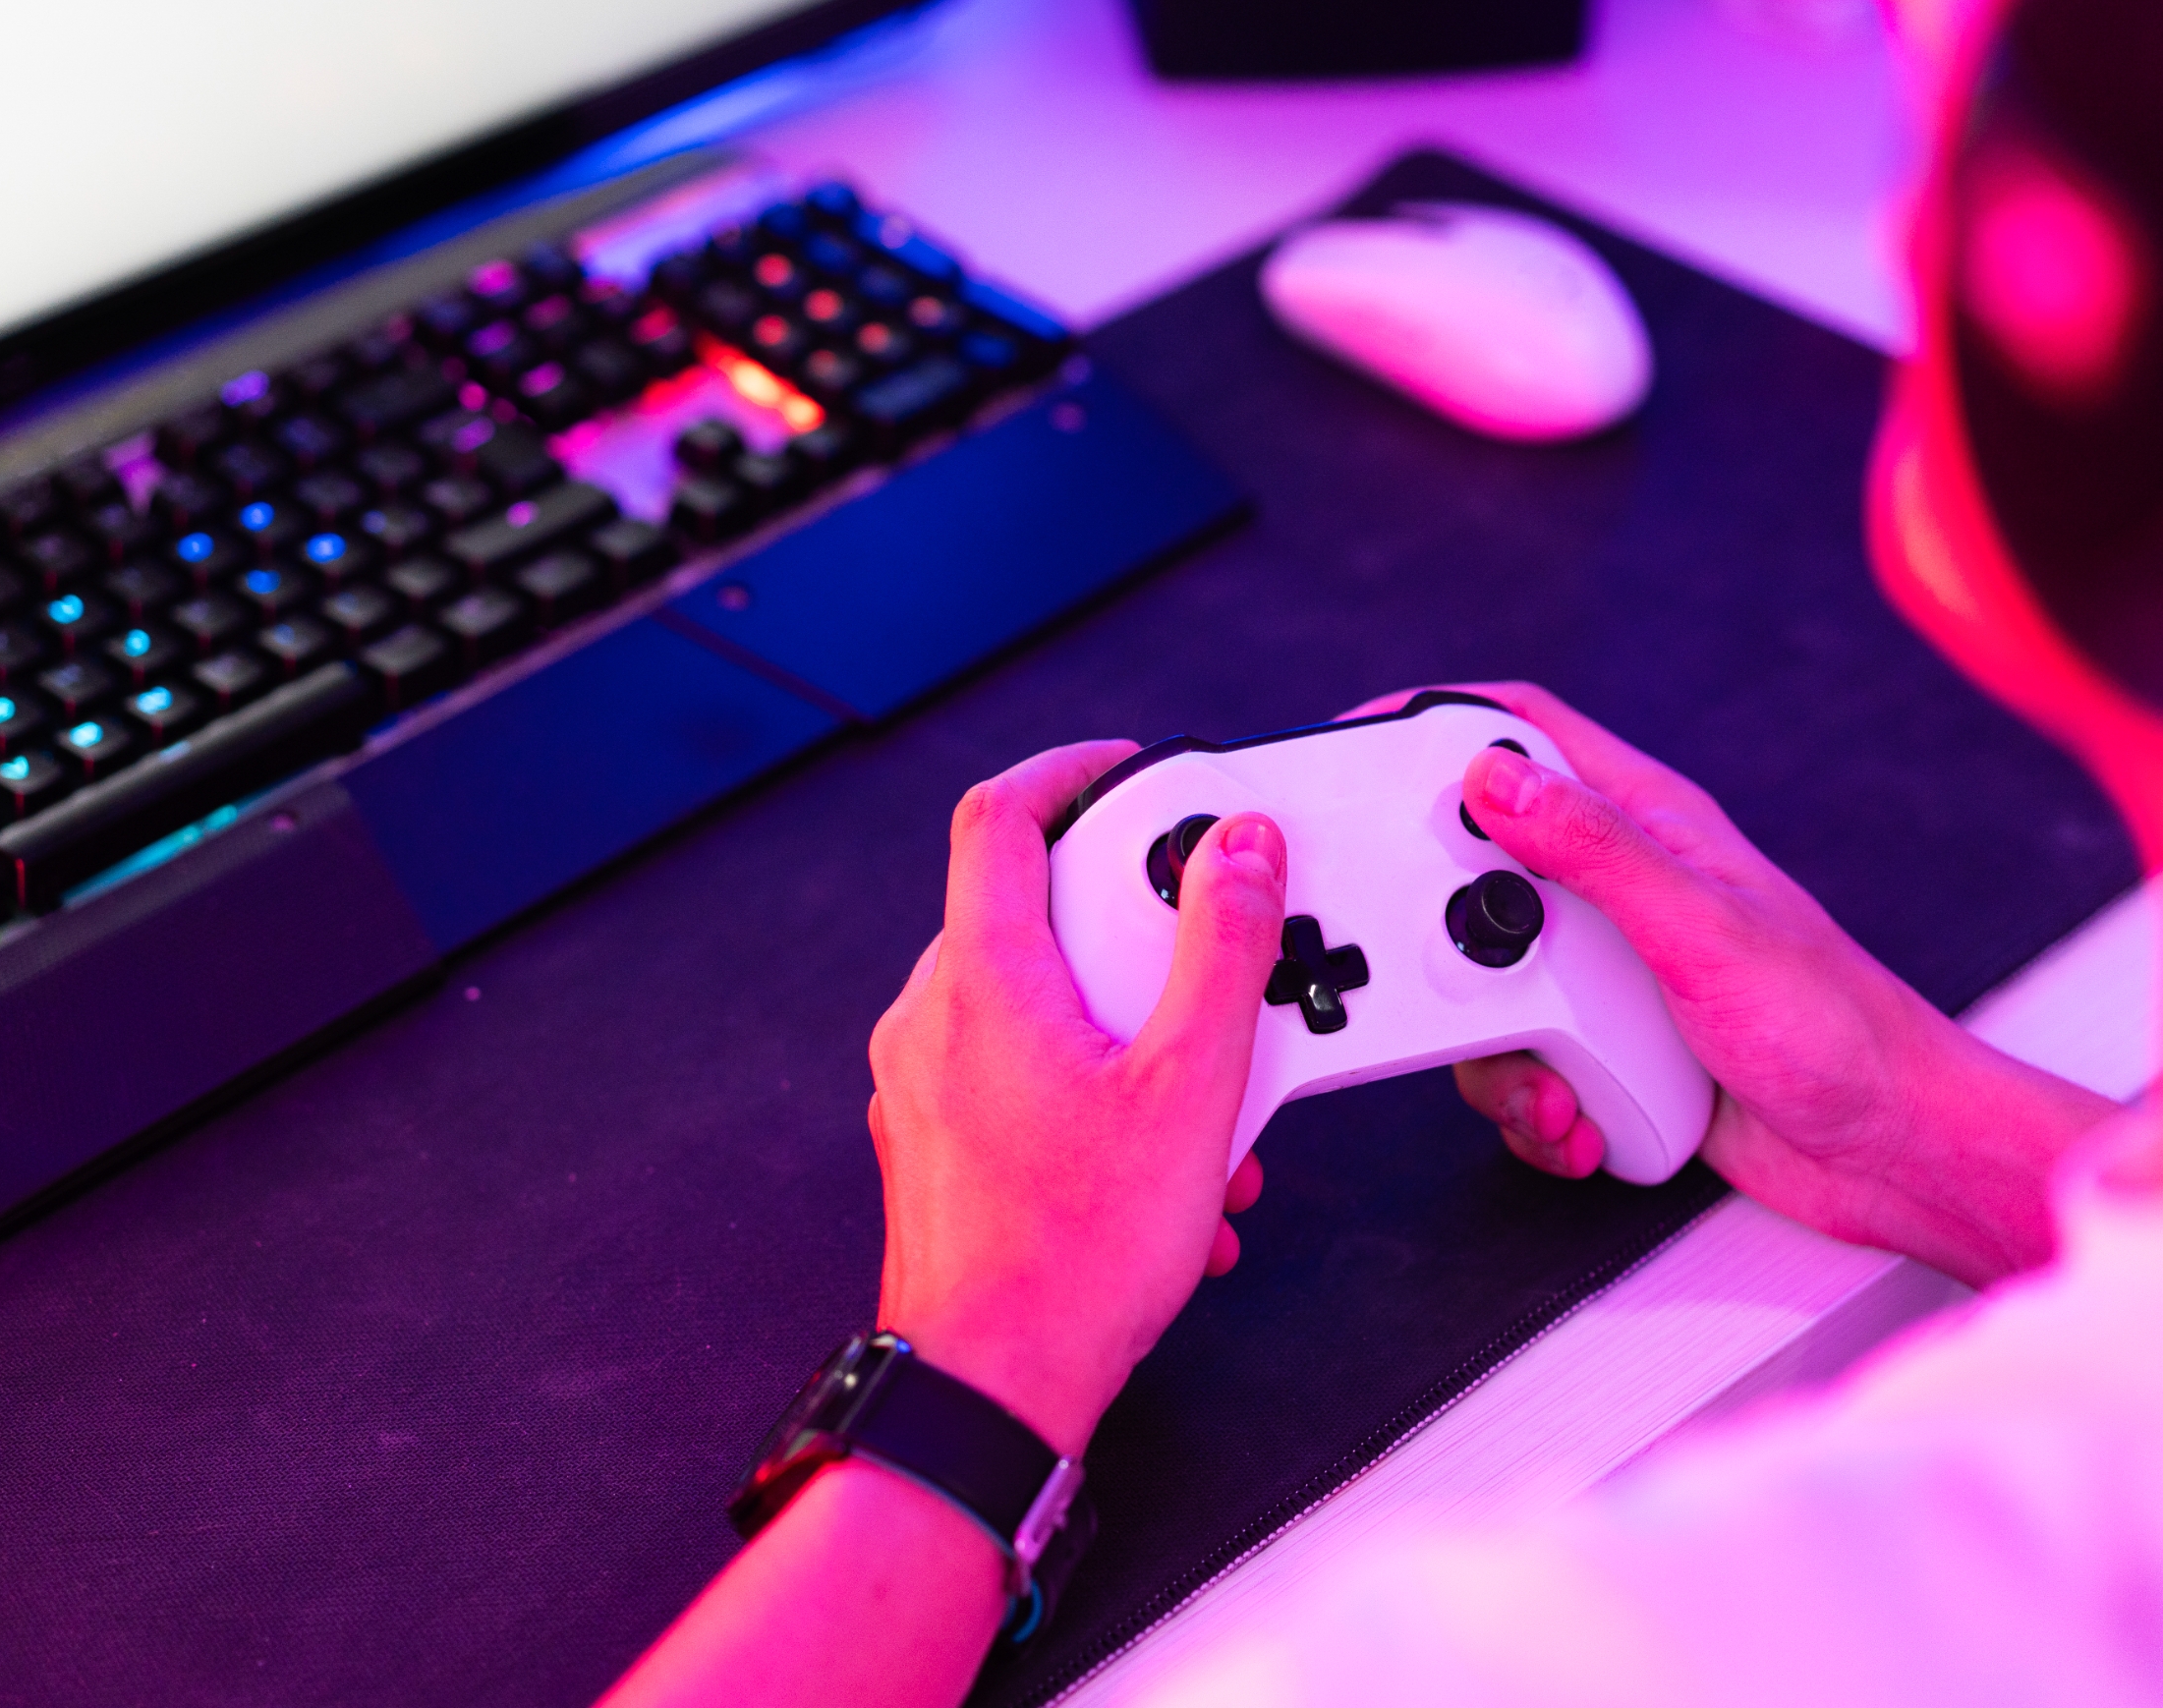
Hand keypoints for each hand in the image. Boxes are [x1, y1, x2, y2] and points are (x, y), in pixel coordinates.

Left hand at [867, 740, 1287, 1454]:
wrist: (990, 1392)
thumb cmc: (1072, 1260)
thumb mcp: (1192, 1088)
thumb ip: (1224, 952)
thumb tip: (1240, 854)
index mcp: (983, 980)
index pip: (1001, 815)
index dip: (1069, 772)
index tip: (1128, 770)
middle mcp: (932, 1019)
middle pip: (1033, 912)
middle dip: (1137, 941)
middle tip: (1207, 968)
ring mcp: (923, 1084)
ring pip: (1035, 1006)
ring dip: (1129, 1036)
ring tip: (1204, 1112)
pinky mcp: (934, 1142)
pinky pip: (1018, 1075)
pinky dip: (1096, 1092)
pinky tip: (1166, 1170)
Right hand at [1342, 683, 2114, 1282]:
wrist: (1887, 1154)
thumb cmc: (1838, 1029)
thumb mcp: (1700, 929)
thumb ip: (1594, 850)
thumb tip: (1496, 780)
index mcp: (1648, 825)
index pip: (1523, 732)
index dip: (1436, 721)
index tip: (1357, 742)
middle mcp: (1619, 891)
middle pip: (1473, 872)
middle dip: (1443, 940)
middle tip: (1442, 977)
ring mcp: (1607, 972)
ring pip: (1482, 986)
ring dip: (1498, 1054)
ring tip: (1556, 1086)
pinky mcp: (1604, 1046)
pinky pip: (1518, 1063)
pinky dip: (1531, 1104)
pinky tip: (1581, 1122)